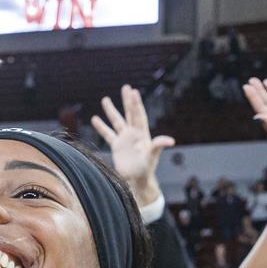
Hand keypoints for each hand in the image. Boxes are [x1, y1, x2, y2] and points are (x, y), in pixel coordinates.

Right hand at [90, 85, 172, 208]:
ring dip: (111, 111)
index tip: (133, 91)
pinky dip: (101, 127)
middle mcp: (133, 134)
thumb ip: (158, 146)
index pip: (138, 115)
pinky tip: (95, 119)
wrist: (137, 180)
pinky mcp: (117, 147)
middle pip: (129, 113)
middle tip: (126, 87)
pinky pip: (108, 134)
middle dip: (128, 100)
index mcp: (142, 134)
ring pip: (117, 121)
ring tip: (105, 99)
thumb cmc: (146, 168)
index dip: (136, 103)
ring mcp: (125, 139)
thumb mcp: (152, 156)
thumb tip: (171, 141)